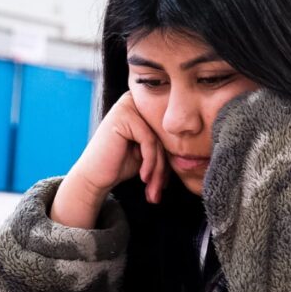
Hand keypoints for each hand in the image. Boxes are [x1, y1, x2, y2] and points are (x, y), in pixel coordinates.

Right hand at [52, 92, 168, 227]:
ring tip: (153, 189)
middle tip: (158, 191)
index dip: (169, 160)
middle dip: (164, 168)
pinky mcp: (123, 116)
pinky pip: (149, 141)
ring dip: (158, 169)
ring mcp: (128, 105)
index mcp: (143, 106)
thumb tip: (196, 150)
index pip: (167, 133)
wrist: (94, 177)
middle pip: (163, 136)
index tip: (165, 184)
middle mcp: (136, 100)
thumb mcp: (150, 153)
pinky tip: (143, 177)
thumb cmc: (121, 165)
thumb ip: (167, 143)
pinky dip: (150, 162)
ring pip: (158, 140)